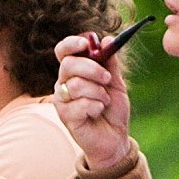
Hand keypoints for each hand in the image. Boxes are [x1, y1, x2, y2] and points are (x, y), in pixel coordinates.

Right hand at [54, 40, 136, 177]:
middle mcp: (63, 83)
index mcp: (74, 71)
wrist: (115, 138)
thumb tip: (106, 40)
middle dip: (92, 69)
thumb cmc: (112, 110)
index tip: (85, 44)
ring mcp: (62, 100)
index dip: (71, 44)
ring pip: (76, 85)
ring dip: (98, 92)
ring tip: (105, 101)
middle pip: (68, 65)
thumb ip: (110, 63)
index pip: (63, 51)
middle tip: (107, 79)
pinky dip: (95, 107)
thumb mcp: (116, 83)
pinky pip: (80, 104)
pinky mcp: (65, 116)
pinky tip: (98, 112)